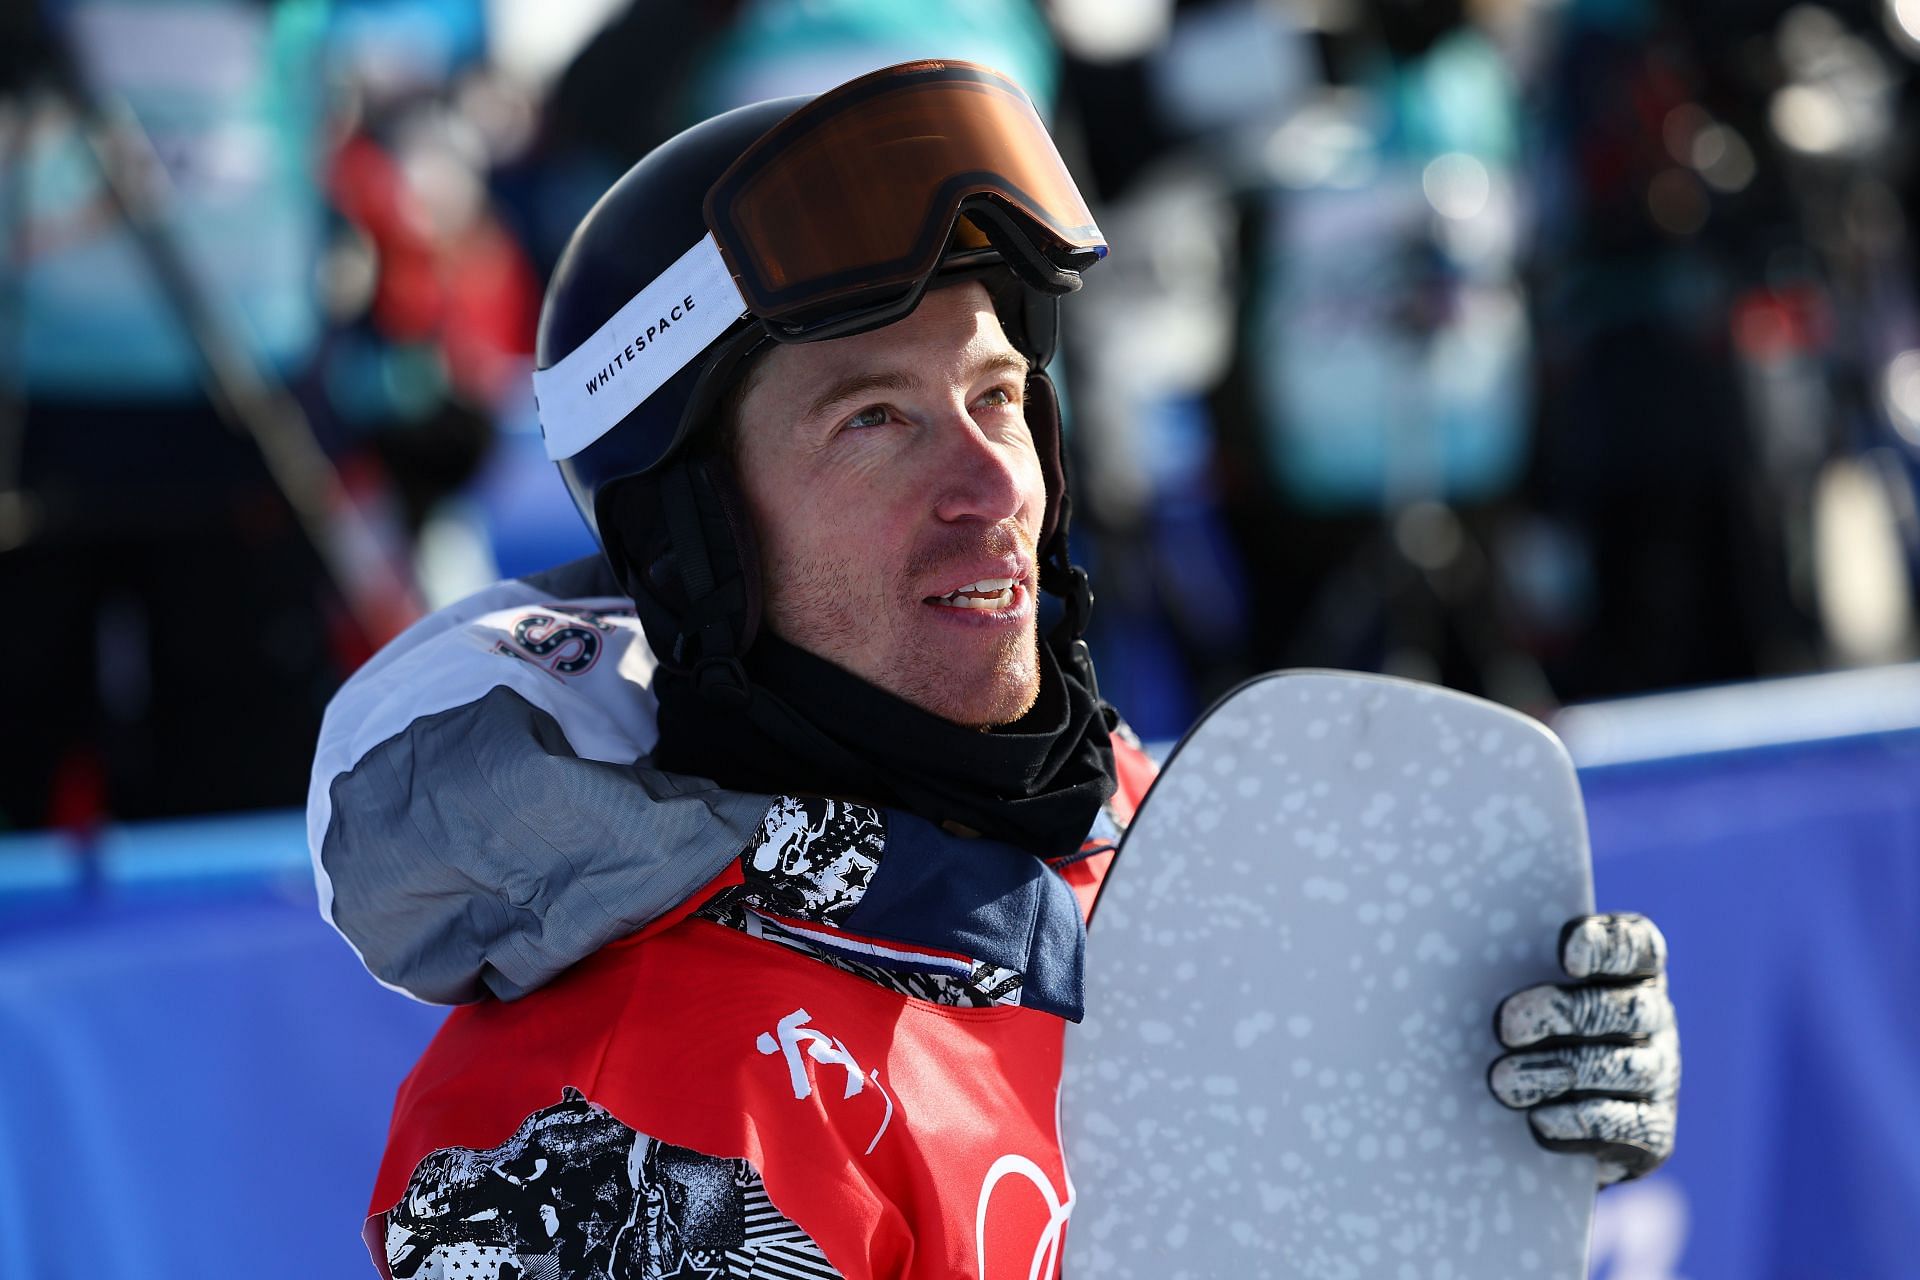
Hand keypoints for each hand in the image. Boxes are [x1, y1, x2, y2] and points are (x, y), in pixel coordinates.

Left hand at [1488, 913, 1678, 1185]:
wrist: (1536, 1116)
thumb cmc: (1516, 1029)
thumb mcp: (1515, 989)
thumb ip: (1507, 972)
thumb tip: (1458, 968)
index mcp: (1628, 970)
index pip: (1636, 945)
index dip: (1607, 947)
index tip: (1566, 956)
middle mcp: (1653, 1017)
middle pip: (1624, 1009)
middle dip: (1562, 1016)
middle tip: (1504, 1027)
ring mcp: (1658, 1073)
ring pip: (1622, 1068)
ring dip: (1558, 1074)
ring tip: (1501, 1081)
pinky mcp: (1654, 1129)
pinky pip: (1626, 1125)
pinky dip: (1579, 1122)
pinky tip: (1537, 1121)